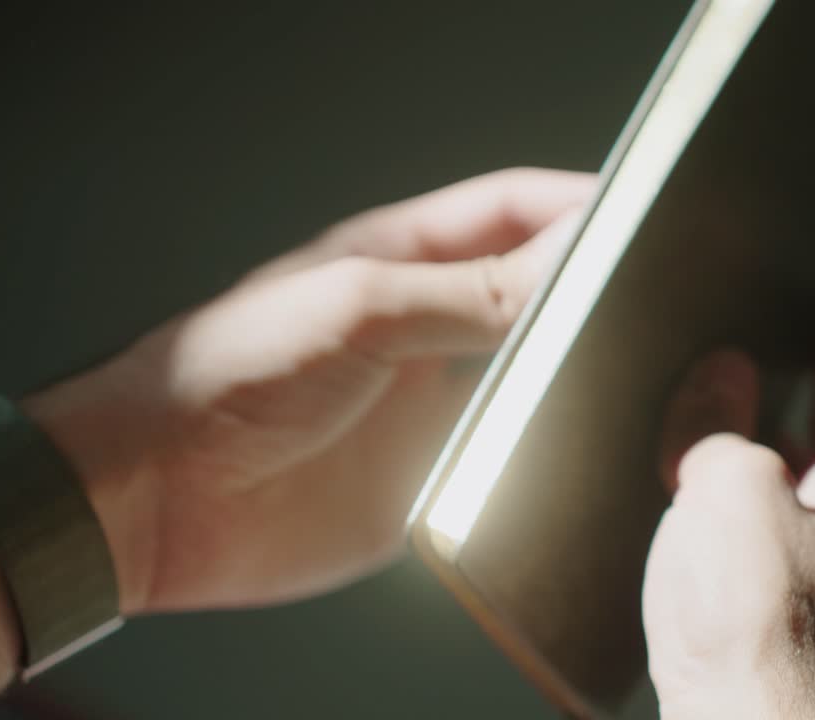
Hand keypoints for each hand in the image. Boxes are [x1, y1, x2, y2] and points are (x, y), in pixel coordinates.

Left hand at [24, 168, 593, 614]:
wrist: (162, 496)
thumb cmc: (229, 374)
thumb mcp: (358, 309)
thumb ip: (467, 292)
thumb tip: (568, 270)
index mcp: (402, 261)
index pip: (509, 214)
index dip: (577, 206)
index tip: (644, 216)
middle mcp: (425, 326)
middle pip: (533, 291)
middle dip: (592, 288)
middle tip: (651, 298)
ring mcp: (430, 402)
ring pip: (533, 375)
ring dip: (575, 372)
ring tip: (629, 372)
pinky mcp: (430, 474)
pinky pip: (511, 456)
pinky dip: (550, 451)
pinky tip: (578, 449)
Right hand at [644, 320, 814, 718]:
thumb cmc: (761, 626)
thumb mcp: (730, 487)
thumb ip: (720, 421)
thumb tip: (720, 375)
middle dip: (781, 412)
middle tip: (742, 373)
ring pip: (781, 508)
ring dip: (743, 476)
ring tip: (696, 448)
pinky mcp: (779, 631)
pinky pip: (753, 556)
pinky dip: (722, 530)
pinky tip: (684, 532)